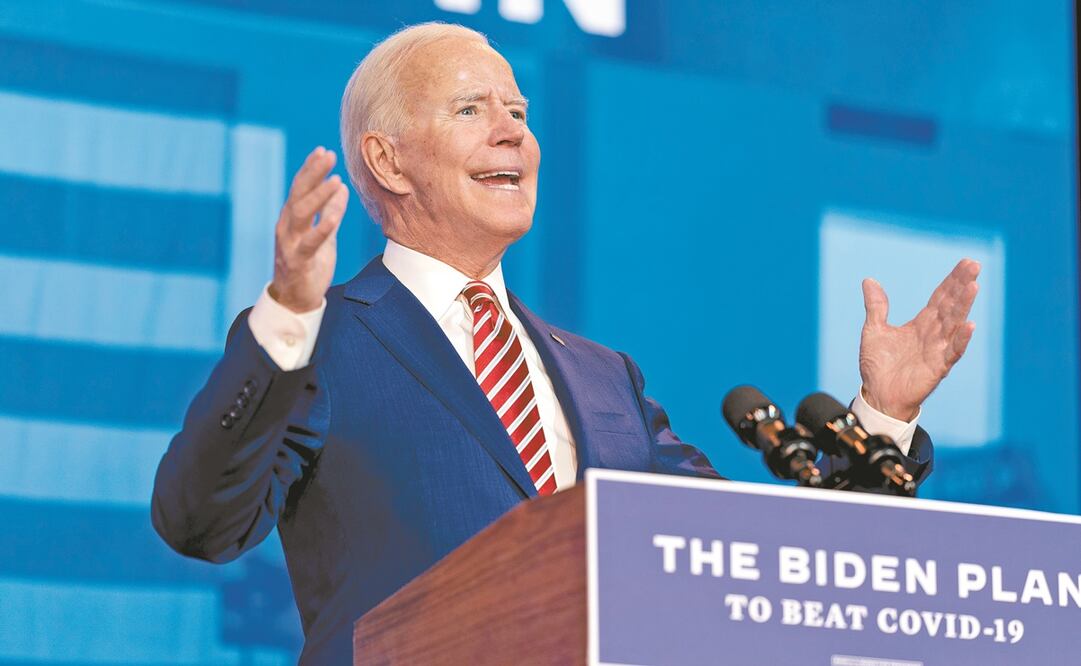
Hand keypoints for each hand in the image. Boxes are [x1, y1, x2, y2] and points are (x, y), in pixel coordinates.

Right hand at [269, 146, 349, 312]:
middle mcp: (287, 227)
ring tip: (336, 180)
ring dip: (319, 195)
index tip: (323, 151)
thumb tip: (342, 188)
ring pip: (302, 213)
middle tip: (328, 155)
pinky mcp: (298, 261)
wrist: (295, 300)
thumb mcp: (323, 236)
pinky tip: (335, 217)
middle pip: (298, 194)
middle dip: (313, 173)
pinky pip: (310, 242)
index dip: (311, 169)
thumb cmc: (308, 265)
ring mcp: (290, 244)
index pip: (300, 187)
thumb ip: (330, 213)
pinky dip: (322, 228)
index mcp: (292, 218)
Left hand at [859, 259, 979, 420]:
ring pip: (954, 324)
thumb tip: (869, 280)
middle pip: (951, 305)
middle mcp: (933, 334)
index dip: (952, 280)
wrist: (877, 395)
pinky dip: (960, 340)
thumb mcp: (874, 330)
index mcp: (921, 324)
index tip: (966, 263)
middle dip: (962, 285)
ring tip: (973, 286)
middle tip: (974, 265)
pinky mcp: (937, 367)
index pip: (941, 297)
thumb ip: (876, 307)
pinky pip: (952, 352)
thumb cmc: (879, 366)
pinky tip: (969, 326)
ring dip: (964, 306)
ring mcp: (937, 350)